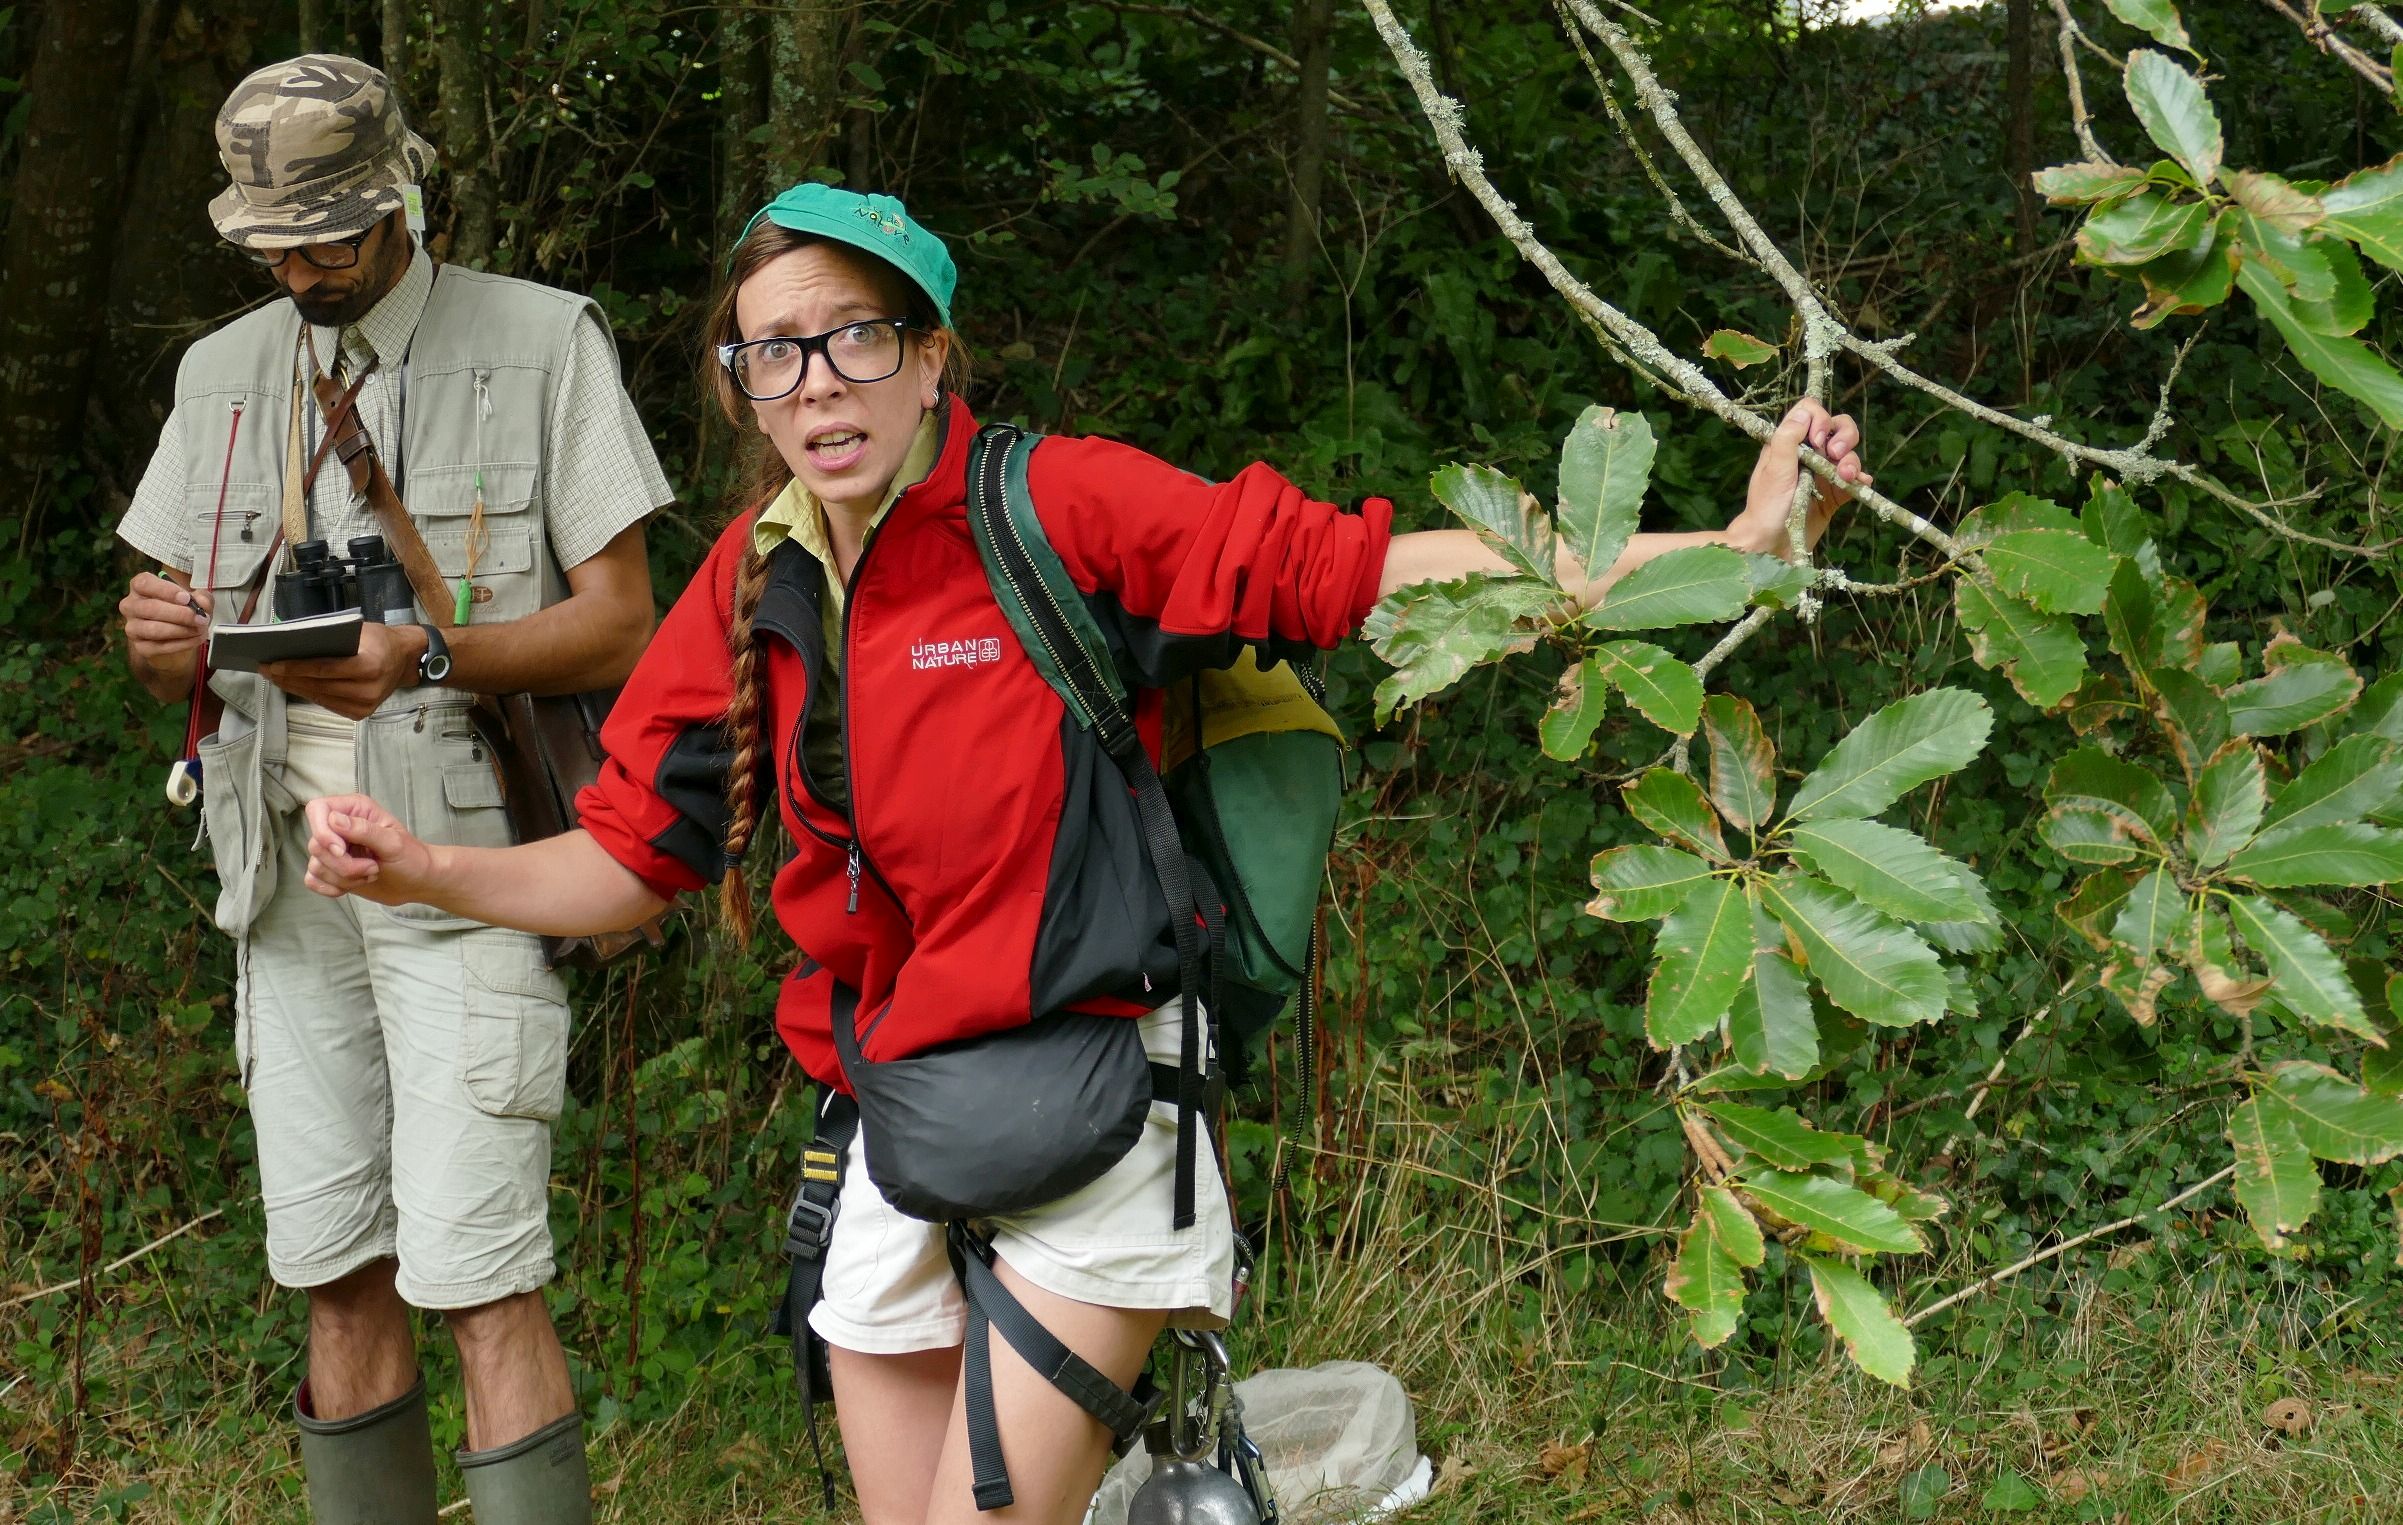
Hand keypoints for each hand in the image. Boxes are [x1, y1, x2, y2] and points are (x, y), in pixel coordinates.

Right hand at [120, 572, 212, 664]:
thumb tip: (202, 604)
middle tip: (200, 618)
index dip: (166, 590)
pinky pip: (160, 646)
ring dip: (181, 630)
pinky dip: (182, 643)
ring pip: (154, 629)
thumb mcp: (196, 598)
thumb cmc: (184, 609)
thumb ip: (201, 597)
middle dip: (179, 614)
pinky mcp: (141, 646)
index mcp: (140, 587)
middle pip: (150, 608)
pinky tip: (195, 638)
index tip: (186, 598)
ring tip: (200, 629)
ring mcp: (133, 627)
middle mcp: (131, 606)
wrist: (181, 635)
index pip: (144, 584)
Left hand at [261, 620, 427, 718]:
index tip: (271, 664)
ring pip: (320, 697)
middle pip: (318, 685)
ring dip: (295, 687)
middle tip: (265, 670)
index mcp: (369, 666)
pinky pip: (328, 704)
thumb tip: (293, 646)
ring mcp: (365, 705)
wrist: (405, 660)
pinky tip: (294, 685)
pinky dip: (309, 694)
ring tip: (274, 677)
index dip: (295, 668)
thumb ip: (331, 641)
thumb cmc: (379, 639)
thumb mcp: (358, 631)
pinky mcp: (361, 714)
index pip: (323, 669)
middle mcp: (368, 690)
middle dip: (288, 678)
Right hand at [304, 793, 435, 905]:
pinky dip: (331, 888)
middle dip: (343, 864)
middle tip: (372, 868)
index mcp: (354, 810)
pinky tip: (352, 886)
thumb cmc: (411, 857)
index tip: (341, 850)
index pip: (317, 809)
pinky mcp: (330, 870)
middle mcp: (338, 827)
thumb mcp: (393, 842)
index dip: (323, 831)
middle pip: (316, 844)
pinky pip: (312, 881)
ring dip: (343, 877)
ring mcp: (332, 850)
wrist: (416, 882)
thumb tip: (334, 820)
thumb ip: (364, 830)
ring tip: (370, 874)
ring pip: (315, 865)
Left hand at [1731, 399, 1871, 559]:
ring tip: (1845, 476)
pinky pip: (1854, 479)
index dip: (1820, 419)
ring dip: (1852, 459)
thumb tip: (1805, 411)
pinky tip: (1860, 483)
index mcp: (1789, 442)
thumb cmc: (1766, 506)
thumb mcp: (1775, 468)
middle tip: (1834, 453)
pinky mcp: (1835, 493)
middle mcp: (1808, 453)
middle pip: (1837, 427)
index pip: (1811, 412)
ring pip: (1848, 452)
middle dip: (1844, 436)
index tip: (1816, 440)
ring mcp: (1824, 473)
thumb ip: (1788, 438)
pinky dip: (1861, 478)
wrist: (1771, 544)